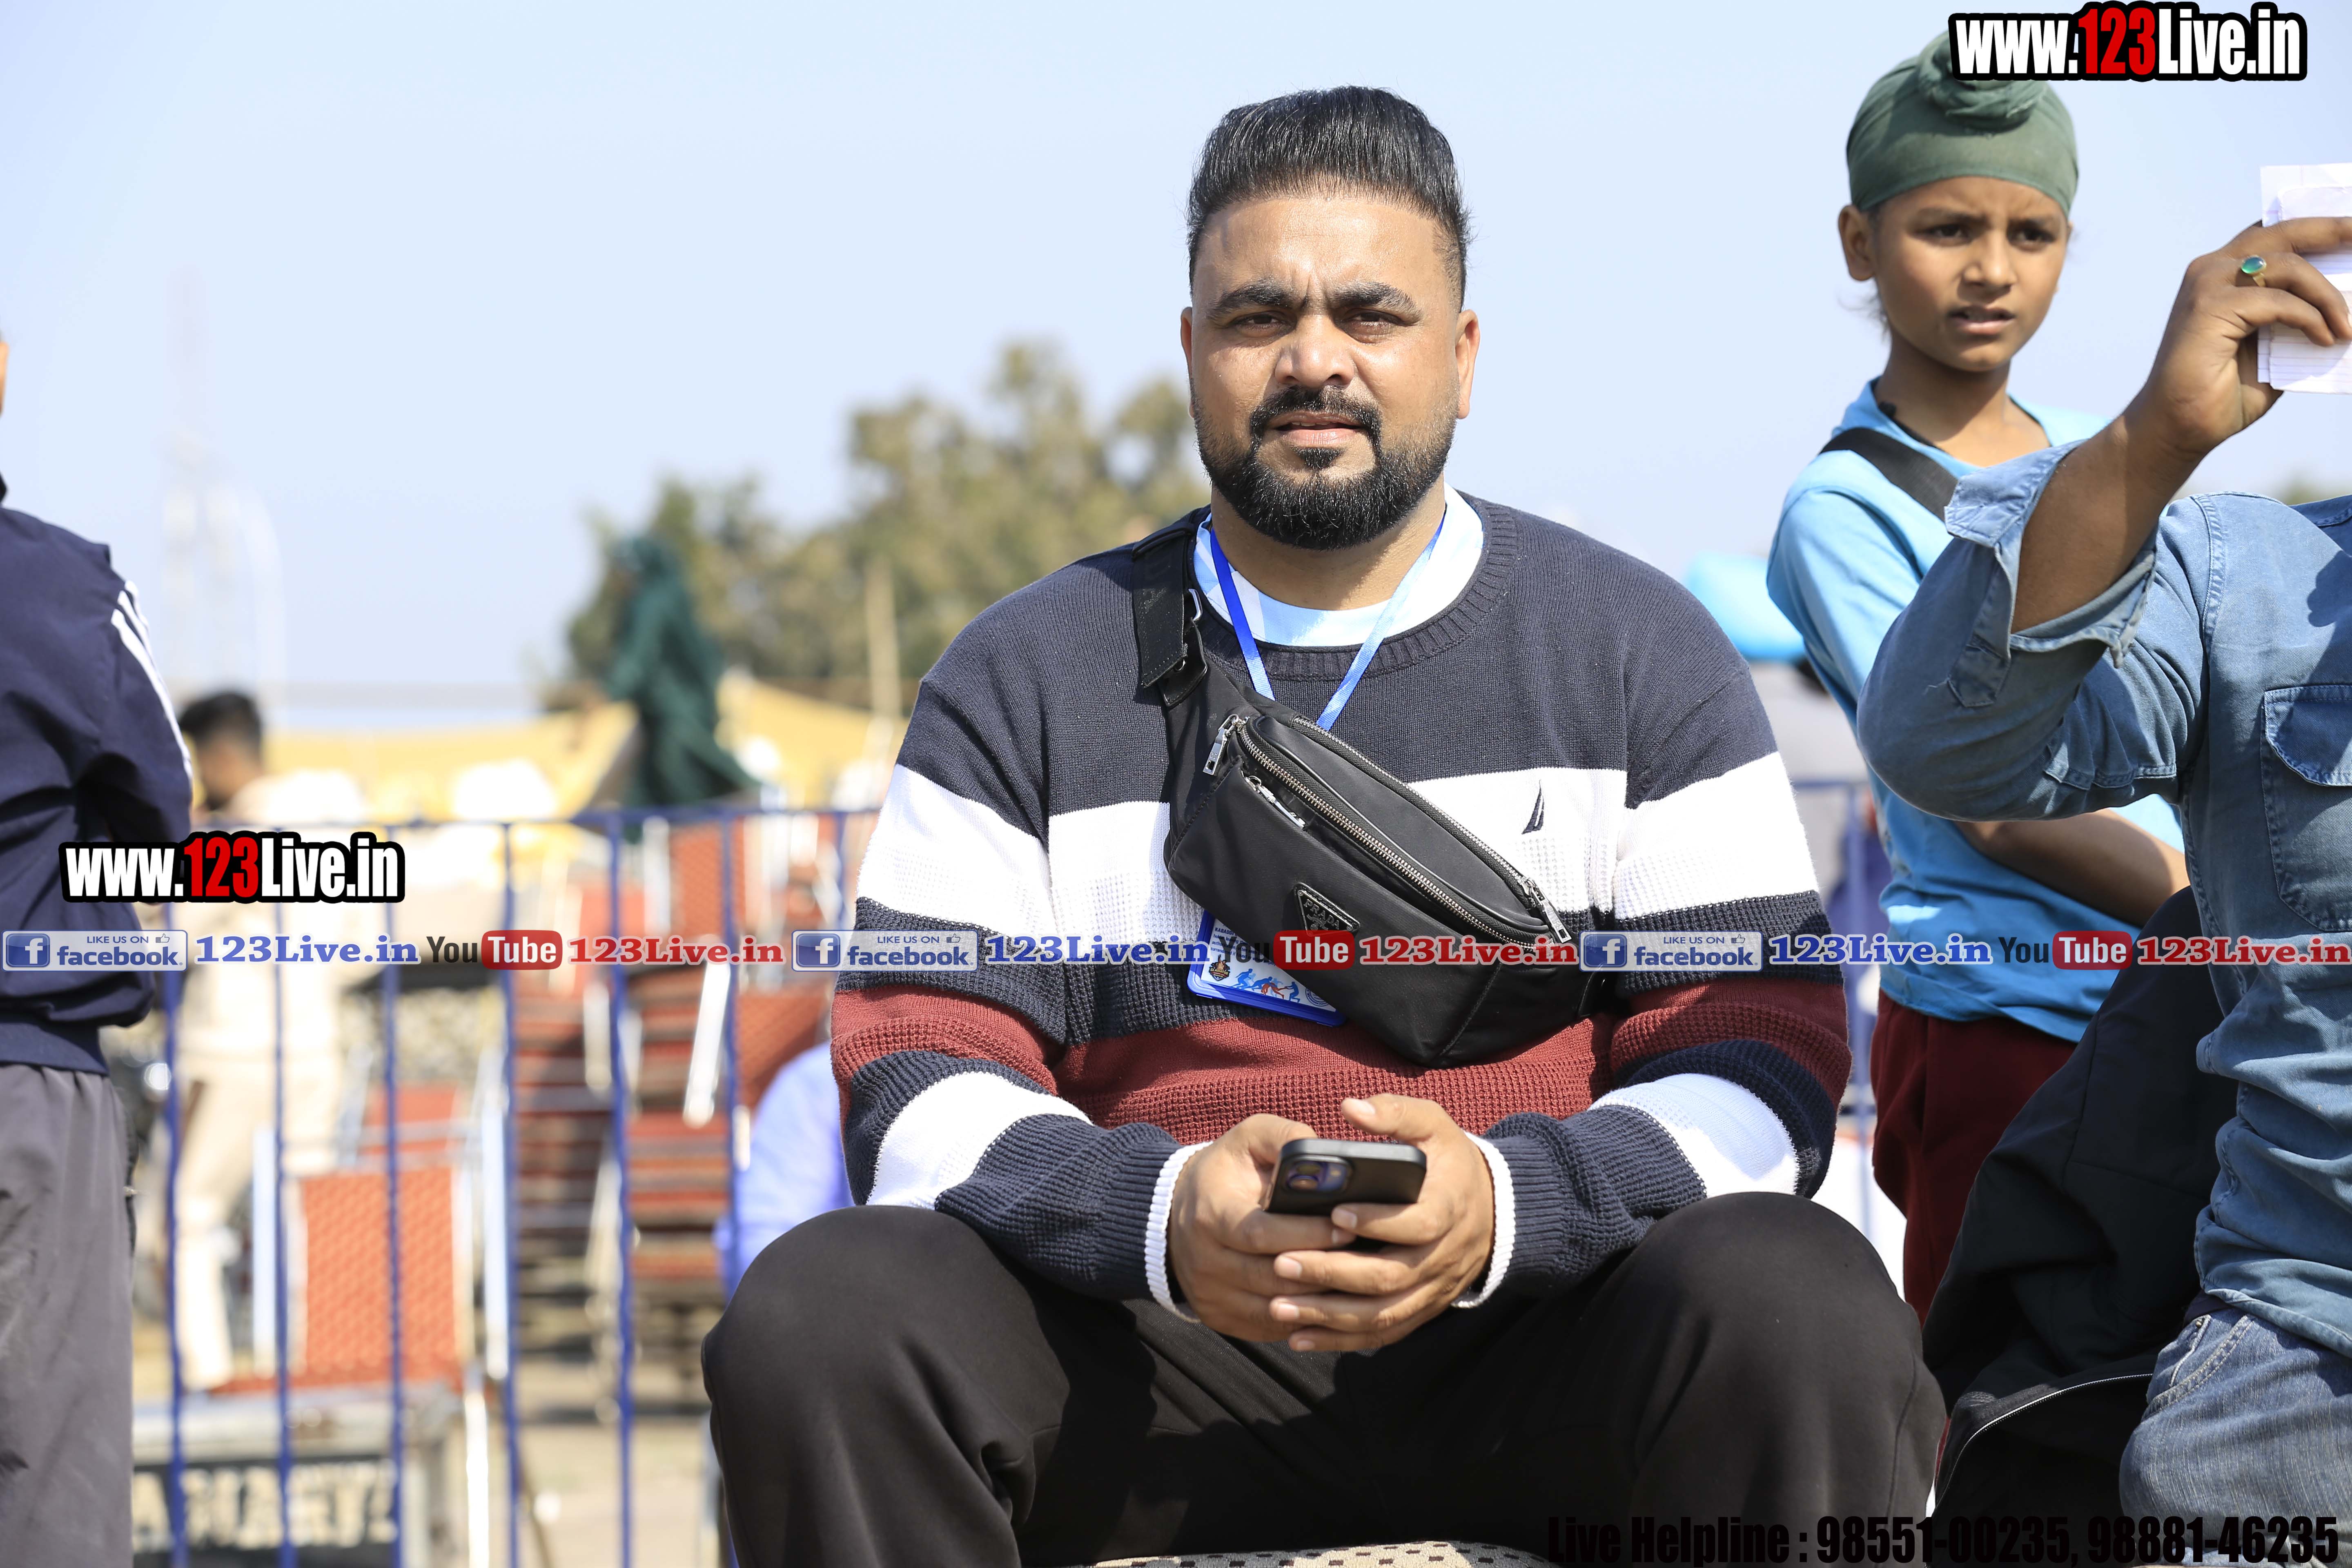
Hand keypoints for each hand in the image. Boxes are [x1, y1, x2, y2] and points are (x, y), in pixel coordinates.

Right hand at [1166, 1113, 1349, 1340]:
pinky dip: (1304, 1318)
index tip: (1348, 1227)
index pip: (1262, 1233)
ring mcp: (1211, 1295)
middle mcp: (1205, 1262)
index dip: (1308, 1233)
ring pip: (1276, 1308)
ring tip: (1357, 1282)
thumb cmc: (1224, 1173)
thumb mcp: (1249, 1139)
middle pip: (1273, 1276)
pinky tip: (1333, 1302)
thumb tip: (1328, 1156)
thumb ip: (1286, 1138)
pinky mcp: (1220, 1318)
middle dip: (1323, 1269)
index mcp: (1211, 1216)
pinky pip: (1270, 1327)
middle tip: (1365, 1259)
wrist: (1173, 1214)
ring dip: (1320, 1299)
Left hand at [1263, 1095, 1494, 1352]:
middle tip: (1282, 1264)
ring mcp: (1432, 1289)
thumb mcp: (1433, 1126)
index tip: (1334, 1213)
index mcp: (1448, 1207)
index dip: (1379, 1222)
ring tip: (1279, 1305)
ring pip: (1381, 1314)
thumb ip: (1395, 1114)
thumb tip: (1350, 1107)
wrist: (1492, 1210)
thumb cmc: (1449, 1163)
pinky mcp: (1421, 1310)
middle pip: (1389, 1277)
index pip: (1418, 1223)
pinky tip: (1298, 1337)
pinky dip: (1339, 1339)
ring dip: (1328, 1315)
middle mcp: (1442, 1256)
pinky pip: (1381, 1333)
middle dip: (1334, 1274)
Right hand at [2125, 216, 2351, 471]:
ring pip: (2288, 265)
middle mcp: (2212, 270)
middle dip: (2331, 229)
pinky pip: (2279, 302)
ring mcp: (2208, 286)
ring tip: (2347, 328)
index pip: (2273, 234)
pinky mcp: (2210, 309)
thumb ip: (2297, 318)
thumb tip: (2346, 308)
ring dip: (2328, 296)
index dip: (2314, 226)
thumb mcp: (2273, 345)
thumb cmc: (2221, 392)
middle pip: (2283, 232)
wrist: (2178, 428)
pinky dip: (2310, 319)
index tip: (2350, 229)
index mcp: (2224, 275)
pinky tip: (2324, 340)